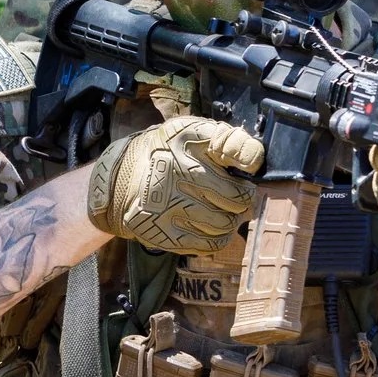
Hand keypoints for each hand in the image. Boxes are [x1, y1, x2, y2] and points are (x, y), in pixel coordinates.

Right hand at [86, 116, 263, 254]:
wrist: (123, 179)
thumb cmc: (168, 153)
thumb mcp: (193, 132)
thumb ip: (227, 139)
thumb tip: (254, 160)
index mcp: (189, 143)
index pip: (240, 152)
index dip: (249, 163)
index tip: (246, 167)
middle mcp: (179, 174)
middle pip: (237, 198)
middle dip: (242, 199)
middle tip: (235, 196)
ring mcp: (170, 207)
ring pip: (225, 224)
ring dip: (231, 221)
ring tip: (223, 213)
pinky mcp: (164, 233)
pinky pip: (208, 244)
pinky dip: (218, 239)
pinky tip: (211, 228)